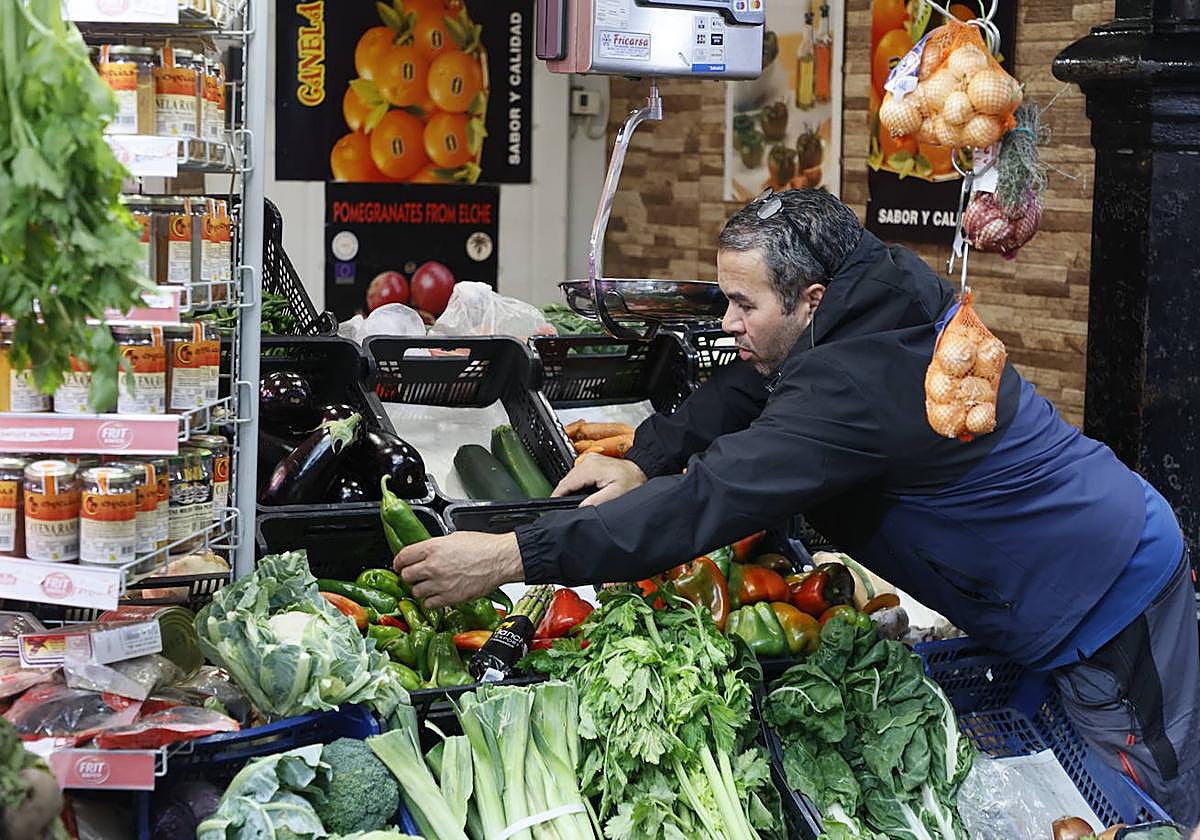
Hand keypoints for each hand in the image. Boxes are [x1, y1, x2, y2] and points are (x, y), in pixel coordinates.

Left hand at [394, 531, 523, 607]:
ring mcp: (440, 583)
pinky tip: (438, 595)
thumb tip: (425, 553)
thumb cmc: (483, 547)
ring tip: (430, 586)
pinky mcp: (449, 598)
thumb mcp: (454, 538)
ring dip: (421, 589)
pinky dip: (432, 601)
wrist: (500, 559)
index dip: (399, 562)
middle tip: (416, 576)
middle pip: (406, 576)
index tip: (400, 566)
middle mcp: (433, 566)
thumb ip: (435, 547)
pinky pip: (430, 604)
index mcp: (432, 547)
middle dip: (409, 576)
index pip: (403, 557)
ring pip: (416, 592)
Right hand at [553, 453, 647, 505]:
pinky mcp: (592, 463)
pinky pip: (577, 476)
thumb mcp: (616, 495)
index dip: (557, 497)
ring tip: (568, 504)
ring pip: (570, 478)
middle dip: (562, 495)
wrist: (642, 471)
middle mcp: (588, 461)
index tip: (552, 508)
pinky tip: (578, 495)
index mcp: (590, 468)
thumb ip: (595, 501)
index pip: (566, 483)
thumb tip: (579, 507)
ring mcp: (589, 461)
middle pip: (566, 481)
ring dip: (568, 491)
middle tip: (560, 510)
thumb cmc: (633, 482)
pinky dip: (575, 486)